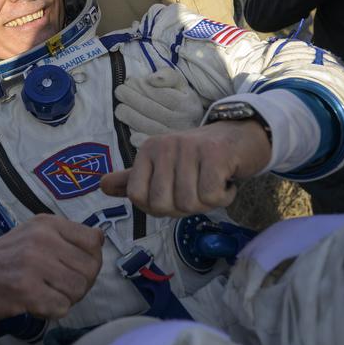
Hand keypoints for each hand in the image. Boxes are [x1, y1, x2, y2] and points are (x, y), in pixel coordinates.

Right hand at [0, 214, 103, 322]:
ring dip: (65, 299)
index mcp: (47, 223)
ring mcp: (34, 263)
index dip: (90, 261)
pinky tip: (33, 305)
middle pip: (90, 269)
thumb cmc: (2, 259)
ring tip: (44, 295)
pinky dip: (51, 312)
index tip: (73, 269)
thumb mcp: (33, 235)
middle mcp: (43, 239)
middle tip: (57, 289)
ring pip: (78, 290)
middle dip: (79, 285)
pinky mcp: (25, 290)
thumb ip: (65, 237)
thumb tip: (100, 242)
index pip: (94, 241)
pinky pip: (61, 307)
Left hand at [100, 121, 271, 216]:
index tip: (174, 195)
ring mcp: (190, 148)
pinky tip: (227, 182)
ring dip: (206, 202)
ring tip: (212, 183)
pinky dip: (224, 197)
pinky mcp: (216, 154)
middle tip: (197, 190)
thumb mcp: (163, 166)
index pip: (137, 197)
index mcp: (148, 150)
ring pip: (189, 203)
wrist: (241, 136)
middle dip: (183, 208)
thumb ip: (134, 179)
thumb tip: (102, 186)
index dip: (157, 207)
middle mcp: (165, 146)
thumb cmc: (198, 158)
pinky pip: (212, 196)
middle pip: (163, 205)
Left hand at [115, 69, 204, 146]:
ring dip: (128, 114)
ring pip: (144, 125)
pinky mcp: (163, 150)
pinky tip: (130, 128)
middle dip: (130, 98)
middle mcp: (181, 122)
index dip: (141, 86)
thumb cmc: (182, 103)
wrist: (195, 132)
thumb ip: (168, 76)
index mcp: (186, 104)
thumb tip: (151, 79)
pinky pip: (145, 142)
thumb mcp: (181, 86)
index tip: (129, 82)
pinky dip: (135, 135)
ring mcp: (172, 138)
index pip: (159, 93)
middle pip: (149, 108)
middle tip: (120, 92)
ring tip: (120, 108)